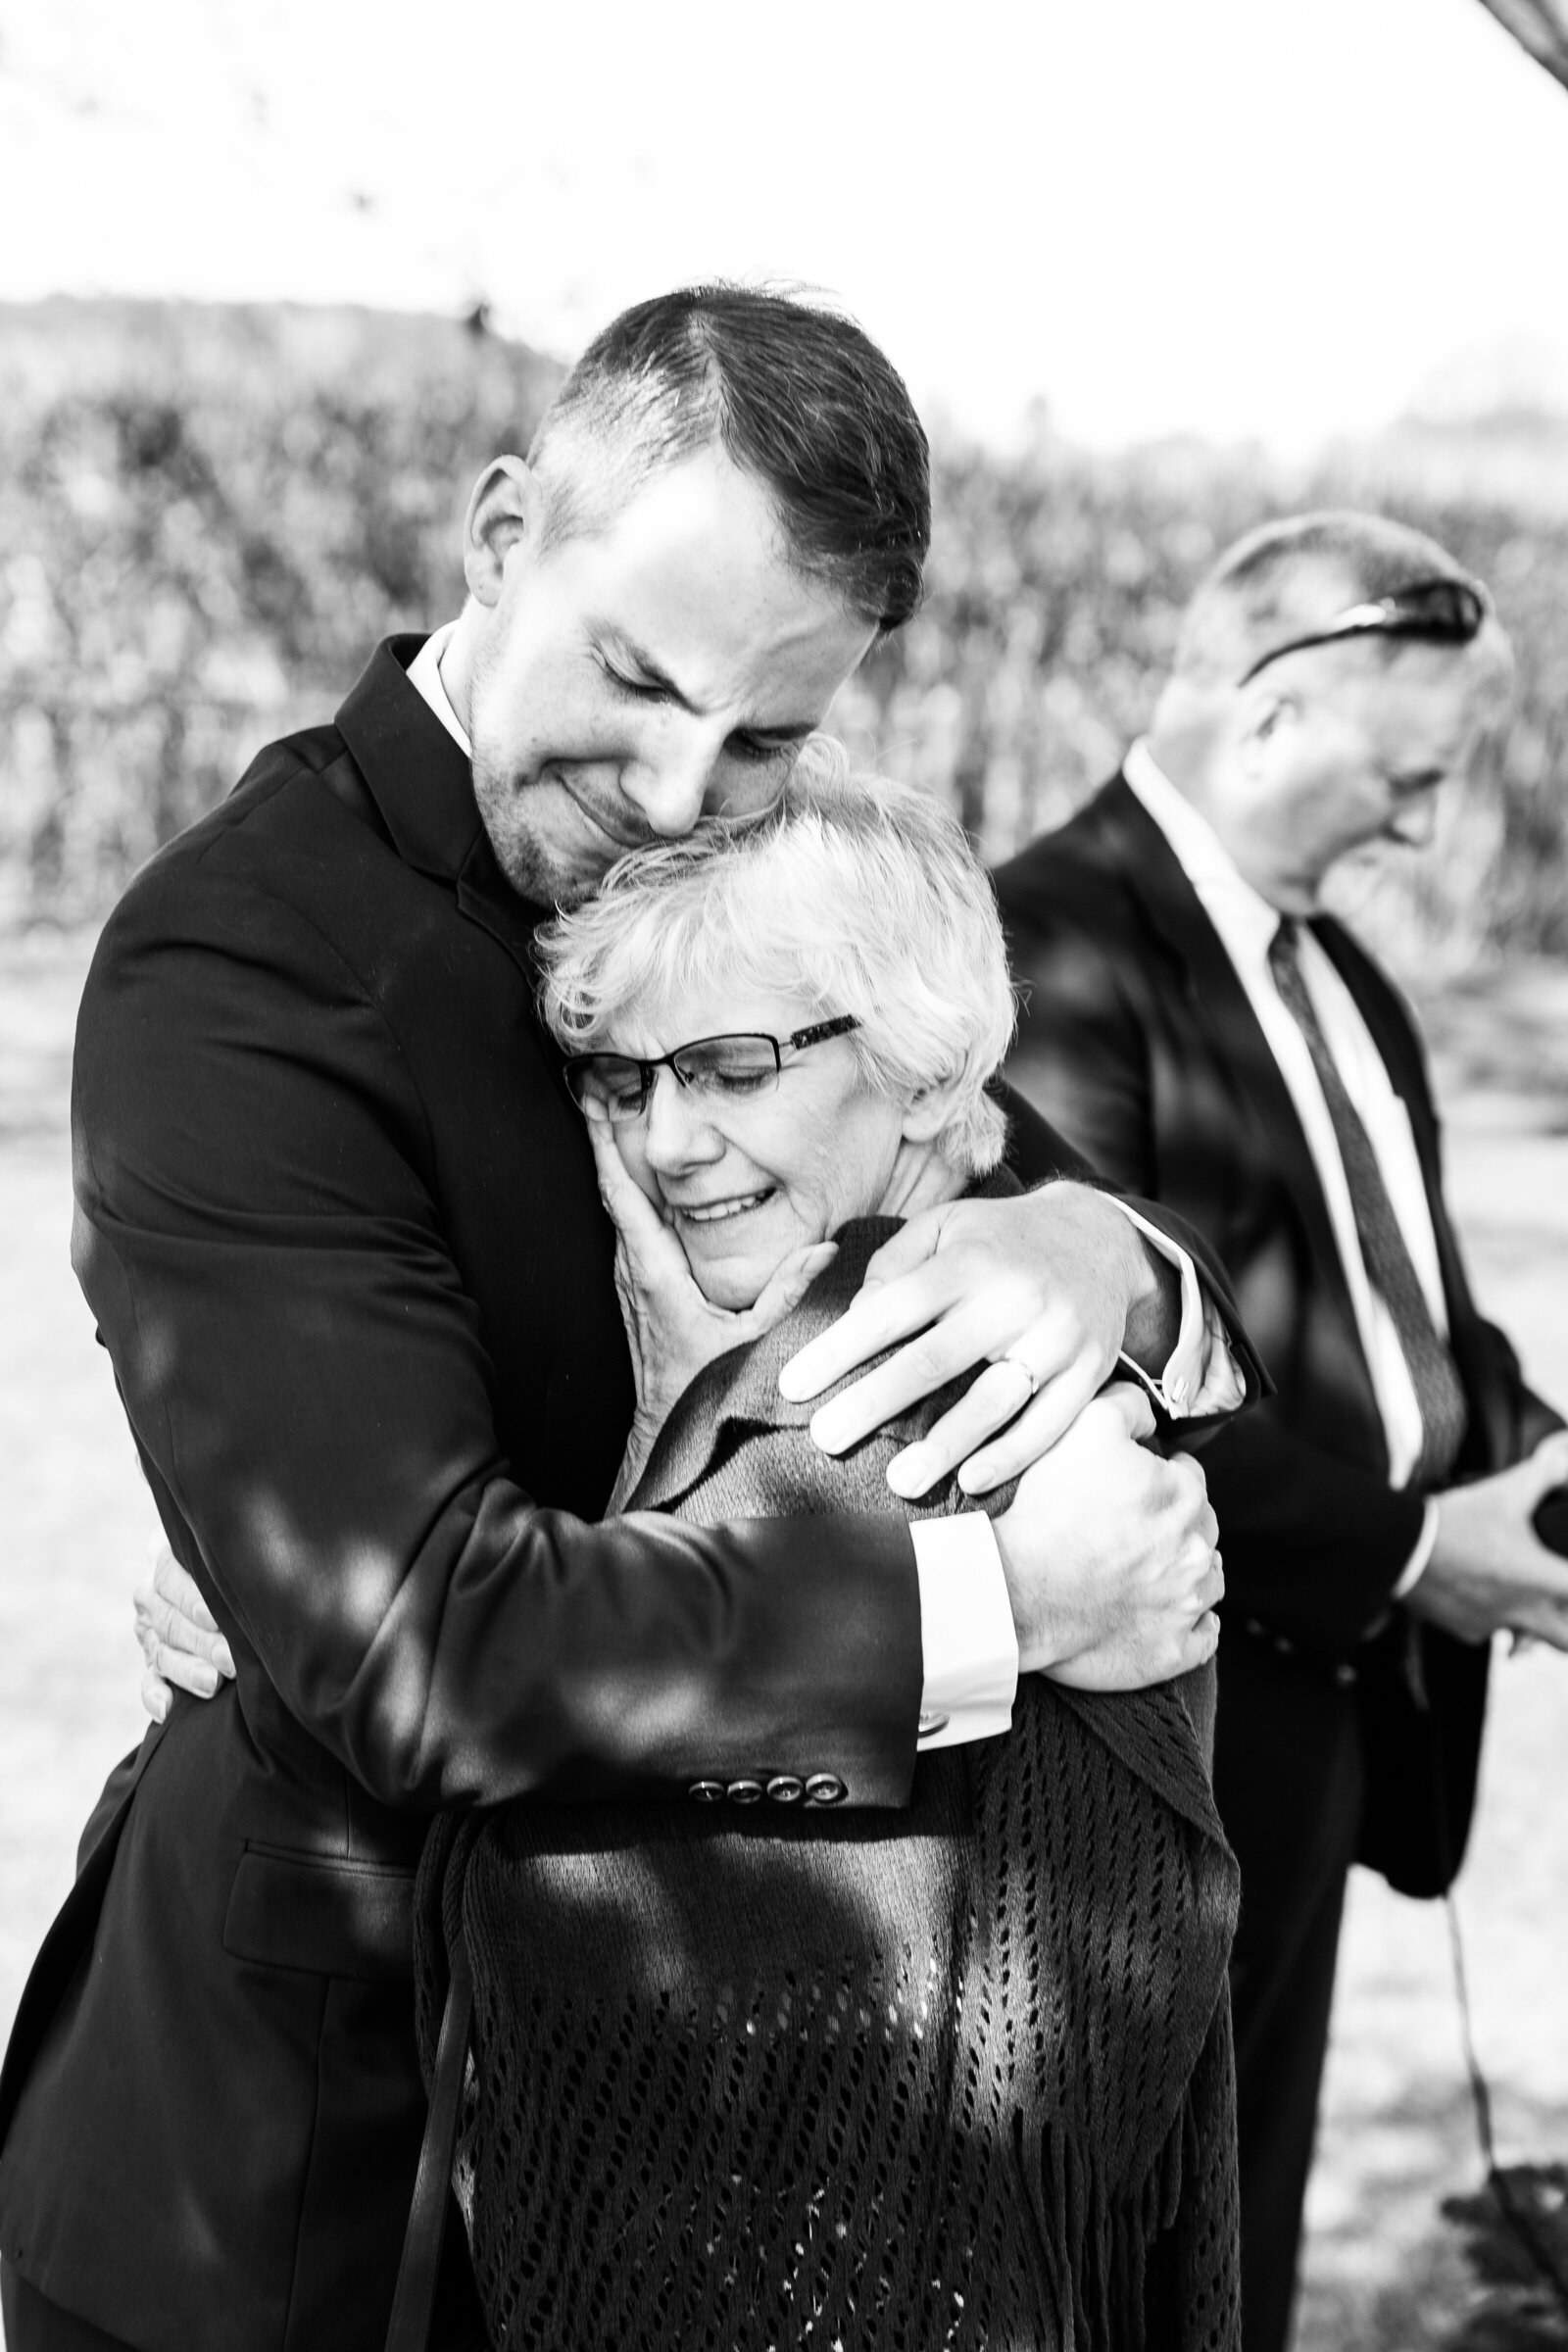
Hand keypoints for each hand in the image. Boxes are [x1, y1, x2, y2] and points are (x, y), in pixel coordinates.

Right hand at [135, 1542, 235, 1722]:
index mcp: (165, 1553)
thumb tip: (254, 1557)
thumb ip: (233, 1547)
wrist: (233, 1570)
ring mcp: (150, 1628)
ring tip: (213, 1683)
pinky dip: (154, 1695)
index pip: (169, 1574)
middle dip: (201, 1642)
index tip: (216, 1616)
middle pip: (169, 1619)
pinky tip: (167, 1709)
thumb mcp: (230, 1539)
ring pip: (161, 1651)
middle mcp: (152, 1591)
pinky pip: (148, 1679)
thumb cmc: (243, 1548)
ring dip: (186, 1670)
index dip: (192, 1598)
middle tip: (230, 1659)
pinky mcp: (154, 1660)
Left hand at [586, 1111, 835, 1448]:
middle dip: (606, 1140)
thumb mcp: (757, 1345)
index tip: (600, 1104)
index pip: (626, 1199)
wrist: (664, 1433)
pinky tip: (633, 1176)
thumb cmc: (705, 1391)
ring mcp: (630, 1282)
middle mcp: (634, 1273)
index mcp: (656, 1276)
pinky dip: (624, 1195)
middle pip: (613, 1192)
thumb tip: (825, 1249)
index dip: (609, 1149)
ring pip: (617, 1210)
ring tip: (611, 1116)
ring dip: (613, 1165)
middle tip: (602, 1085)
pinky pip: (626, 1230)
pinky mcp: (635, 1291)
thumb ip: (789, 1296)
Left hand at [776, 1182, 1162, 1493]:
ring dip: (944, 1446)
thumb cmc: (1000, 1241)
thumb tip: (854, 1319)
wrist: (1101, 1239)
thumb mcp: (945, 1226)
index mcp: (969, 1261)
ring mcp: (1057, 1337)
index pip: (892, 1308)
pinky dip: (1010, 1457)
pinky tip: (971, 1481)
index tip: (793, 1386)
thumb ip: (894, 1264)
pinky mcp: (1090, 1371)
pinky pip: (1050, 1423)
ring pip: (994, 1401)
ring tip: (898, 1480)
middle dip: (874, 1403)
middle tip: (825, 1439)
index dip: (839, 1349)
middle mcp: (1014, 1297)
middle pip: (934, 1359)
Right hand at [991, 1383, 1222, 1685]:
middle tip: (1127, 1532)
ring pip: (1206, 1579)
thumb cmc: (1049, 1509)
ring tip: (1141, 1573)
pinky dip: (1189, 1626)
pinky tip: (1160, 1614)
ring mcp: (1189, 1604)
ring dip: (1185, 1572)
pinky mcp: (1175, 1650)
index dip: (1158, 1477)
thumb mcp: (1083, 1428)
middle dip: (1174, 1524)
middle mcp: (1197, 1549)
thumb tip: (1150, 1406)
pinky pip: (1203, 1637)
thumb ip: (1128, 1405)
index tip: (1127, 1490)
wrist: (1019, 1590)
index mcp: (1183, 1495)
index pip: (1188, 1475)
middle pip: (1200, 1527)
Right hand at [1410, 1431, 1567, 1646]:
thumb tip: (1563, 1464)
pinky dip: (1490, 1616)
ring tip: (1516, 1592)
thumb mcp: (1505, 1491)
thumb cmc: (1455, 1522)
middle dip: (1567, 1623)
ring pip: (1527, 1639)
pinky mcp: (1466, 1630)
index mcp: (1541, 1579)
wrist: (1402, 1547)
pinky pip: (1488, 1632)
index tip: (1566, 1567)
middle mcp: (1523, 1611)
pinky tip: (1477, 1590)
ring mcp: (1494, 1624)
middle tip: (1559, 1603)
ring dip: (1530, 1624)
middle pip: (1566, 1640)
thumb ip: (1545, 1476)